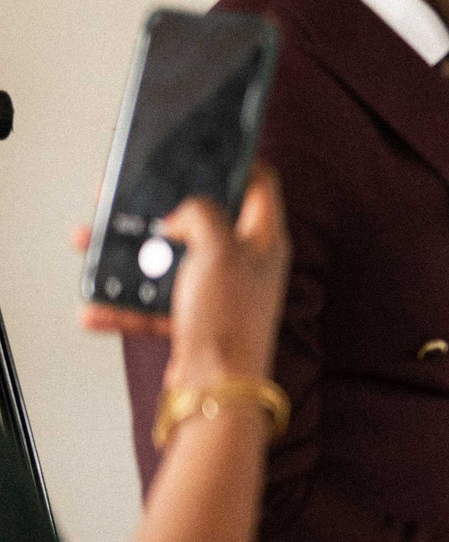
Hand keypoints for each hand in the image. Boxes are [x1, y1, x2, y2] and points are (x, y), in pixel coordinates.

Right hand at [81, 165, 291, 392]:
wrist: (215, 388)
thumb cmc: (229, 320)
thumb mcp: (219, 248)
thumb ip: (201, 214)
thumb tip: (181, 215)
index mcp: (265, 239)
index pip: (260, 184)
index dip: (236, 163)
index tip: (204, 152)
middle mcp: (245, 263)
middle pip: (200, 221)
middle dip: (157, 209)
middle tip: (122, 197)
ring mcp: (218, 292)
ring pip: (167, 262)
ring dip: (127, 254)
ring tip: (90, 243)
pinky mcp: (193, 320)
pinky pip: (151, 304)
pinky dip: (122, 304)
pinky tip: (95, 306)